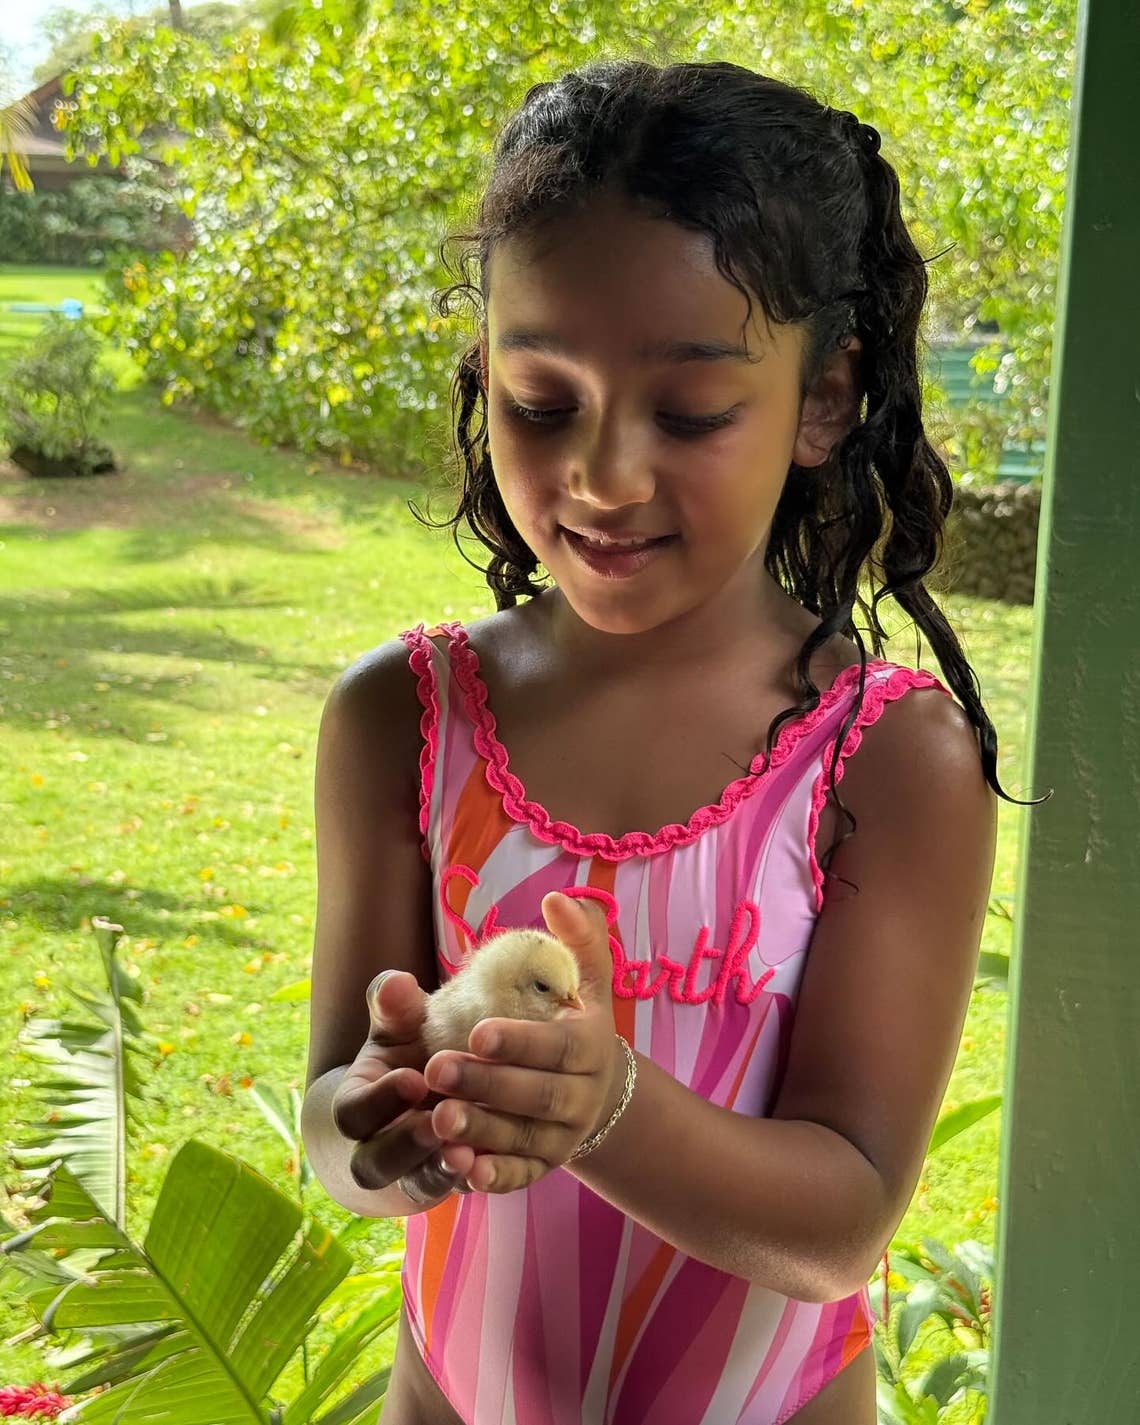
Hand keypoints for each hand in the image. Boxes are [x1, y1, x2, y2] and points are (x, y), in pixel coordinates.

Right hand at [329, 967, 465, 1203]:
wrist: (423, 1097)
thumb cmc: (408, 1052)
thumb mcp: (398, 1029)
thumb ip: (394, 1007)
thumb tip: (396, 982)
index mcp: (357, 1108)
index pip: (355, 1113)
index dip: (380, 1100)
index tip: (414, 1079)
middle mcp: (375, 1149)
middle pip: (377, 1162)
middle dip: (407, 1143)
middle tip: (439, 1121)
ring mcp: (411, 1173)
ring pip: (419, 1183)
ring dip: (442, 1170)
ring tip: (468, 1152)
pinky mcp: (448, 1185)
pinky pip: (458, 1192)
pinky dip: (476, 1181)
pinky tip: (496, 1164)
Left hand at [423, 892, 621, 1194]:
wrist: (594, 1090)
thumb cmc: (572, 1021)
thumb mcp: (583, 981)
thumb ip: (576, 940)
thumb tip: (558, 896)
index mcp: (592, 1047)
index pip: (560, 1047)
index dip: (521, 1042)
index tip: (476, 1032)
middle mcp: (582, 1096)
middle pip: (537, 1096)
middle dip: (486, 1085)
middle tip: (435, 1070)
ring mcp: (563, 1136)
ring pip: (522, 1139)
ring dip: (481, 1132)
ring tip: (435, 1120)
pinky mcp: (542, 1166)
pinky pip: (518, 1176)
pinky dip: (492, 1175)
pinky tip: (459, 1168)